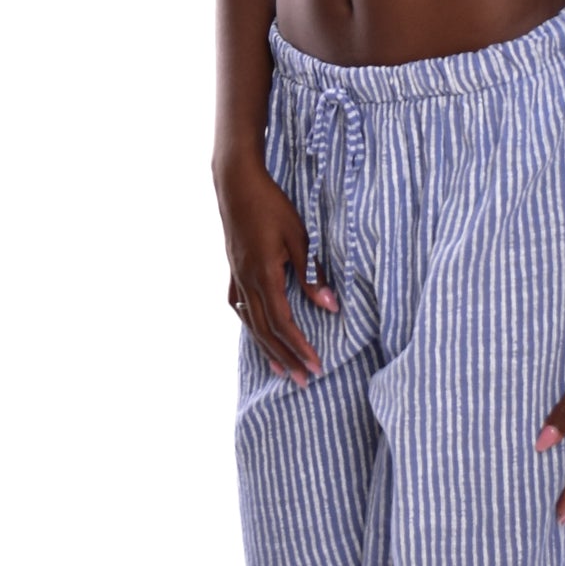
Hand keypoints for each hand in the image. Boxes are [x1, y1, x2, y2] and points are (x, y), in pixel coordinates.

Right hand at [215, 154, 338, 384]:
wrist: (236, 184)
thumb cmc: (272, 206)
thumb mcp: (299, 237)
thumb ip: (312, 275)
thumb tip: (331, 307)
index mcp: (264, 275)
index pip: (283, 322)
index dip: (300, 347)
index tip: (317, 365)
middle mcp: (246, 282)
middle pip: (266, 331)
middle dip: (286, 358)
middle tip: (304, 381)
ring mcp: (236, 277)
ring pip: (250, 323)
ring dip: (267, 349)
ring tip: (280, 371)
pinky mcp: (233, 270)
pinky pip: (238, 307)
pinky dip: (249, 326)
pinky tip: (256, 334)